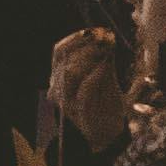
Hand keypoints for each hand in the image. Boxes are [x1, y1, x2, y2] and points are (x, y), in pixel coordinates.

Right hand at [47, 24, 127, 148]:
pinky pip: (84, 88)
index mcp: (61, 78)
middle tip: (104, 39)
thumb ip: (103, 60)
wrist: (108, 135)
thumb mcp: (105, 78)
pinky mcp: (77, 111)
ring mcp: (65, 101)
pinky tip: (107, 64)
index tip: (94, 31)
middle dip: (84, 45)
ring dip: (90, 56)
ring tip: (107, 52)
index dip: (75, 38)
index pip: (59, 52)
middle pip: (62, 58)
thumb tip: (107, 37)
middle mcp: (58, 89)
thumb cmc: (105, 105)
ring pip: (70, 71)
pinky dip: (97, 73)